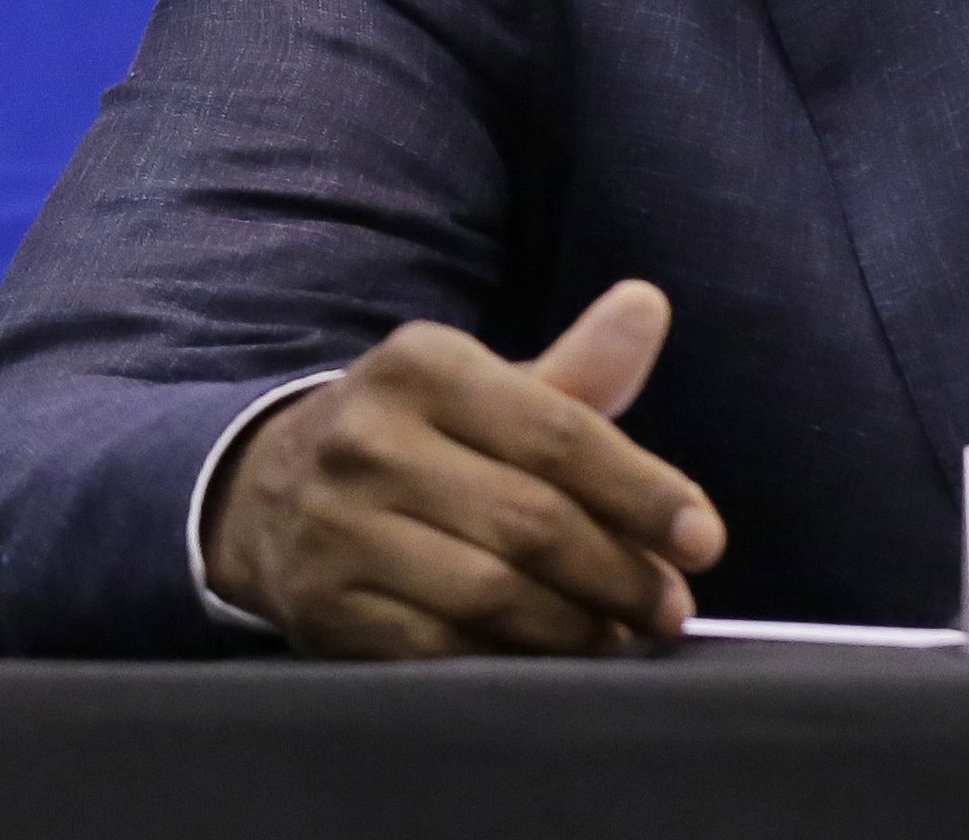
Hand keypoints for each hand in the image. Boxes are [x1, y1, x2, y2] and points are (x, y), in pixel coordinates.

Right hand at [199, 280, 728, 657]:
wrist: (263, 492)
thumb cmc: (414, 440)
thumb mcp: (485, 389)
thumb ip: (577, 368)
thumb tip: (649, 305)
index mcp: (422, 365)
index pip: (559, 435)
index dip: (644, 493)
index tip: (704, 540)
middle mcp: (369, 437)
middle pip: (532, 521)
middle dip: (620, 574)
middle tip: (669, 607)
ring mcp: (337, 525)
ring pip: (491, 593)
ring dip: (575, 628)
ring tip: (618, 636)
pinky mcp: (322, 604)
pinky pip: (439, 650)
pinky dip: (508, 664)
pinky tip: (547, 664)